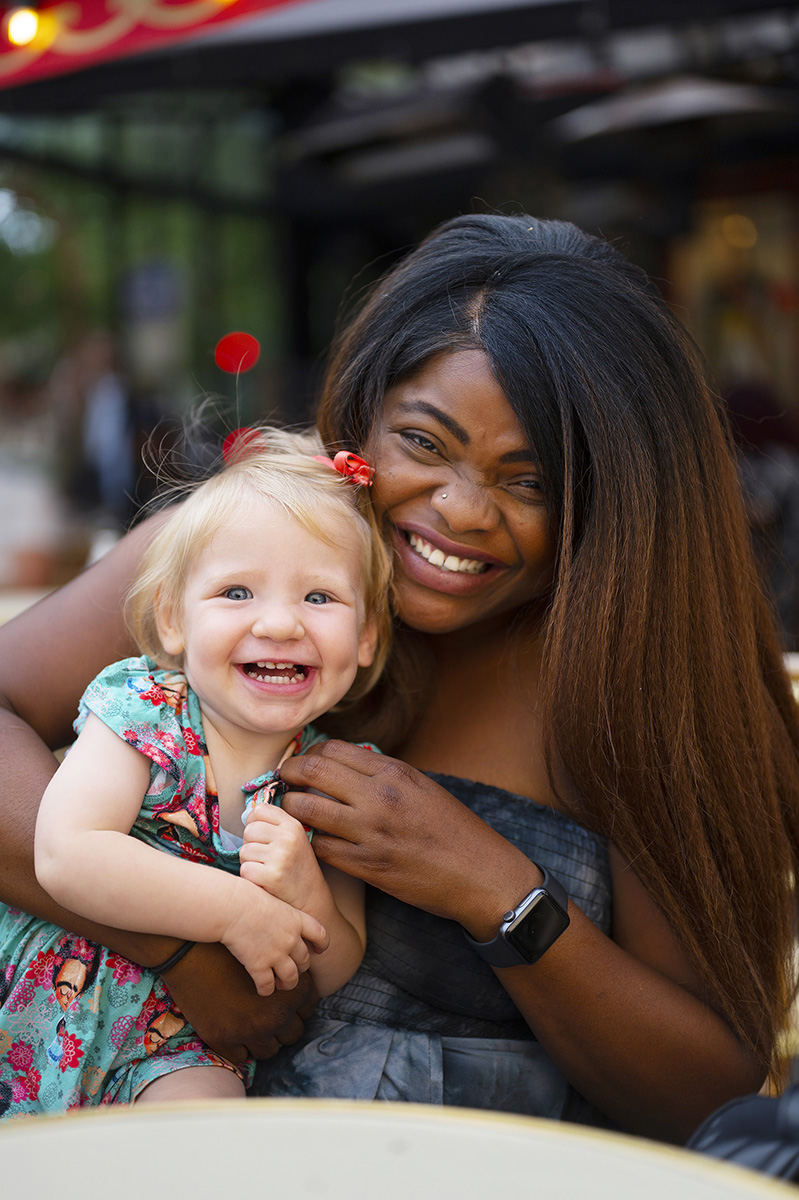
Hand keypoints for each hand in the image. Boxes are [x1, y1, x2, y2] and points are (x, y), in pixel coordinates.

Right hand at [162, 940, 317, 1061]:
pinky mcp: (224, 1040)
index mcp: (291, 992)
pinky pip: (242, 1057)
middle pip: (293, 1033)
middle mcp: (275, 1015)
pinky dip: (240, 1047)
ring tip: (252, 1025)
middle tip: (269, 1016)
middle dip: (283, 1026)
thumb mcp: (269, 955)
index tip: (287, 1003)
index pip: (308, 1008)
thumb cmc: (232, 948)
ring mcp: (250, 1031)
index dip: (298, 1006)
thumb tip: (297, 989)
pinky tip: (233, 1030)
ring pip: (270, 1050)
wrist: (190, 953)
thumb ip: (288, 973)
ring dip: (263, 1040)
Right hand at [222, 878, 328, 995]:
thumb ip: (278, 911)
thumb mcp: (271, 897)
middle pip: (304, 960)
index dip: (322, 944)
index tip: (319, 950)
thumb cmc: (244, 895)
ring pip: (291, 978)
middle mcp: (290, 939)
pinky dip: (266, 990)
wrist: (230, 905)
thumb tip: (272, 914)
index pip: (320, 934)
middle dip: (300, 968)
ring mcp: (276, 954)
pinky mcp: (259, 966)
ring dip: (287, 984)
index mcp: (296, 919)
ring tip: (280, 984)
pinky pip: (267, 986)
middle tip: (292, 969)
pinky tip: (262, 989)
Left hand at [240, 803, 324, 909]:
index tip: (261, 837)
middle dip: (251, 845)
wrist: (311, 900)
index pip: (259, 810)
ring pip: (244, 851)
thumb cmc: (296, 868)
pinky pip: (245, 870)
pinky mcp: (272, 876)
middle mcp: (288, 838)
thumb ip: (273, 826)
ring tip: (266, 870)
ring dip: (249, 863)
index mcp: (293, 825)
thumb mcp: (294, 840)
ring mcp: (281, 856)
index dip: (254, 823)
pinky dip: (250, 878)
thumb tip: (245, 815)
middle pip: (249, 830)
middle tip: (264, 859)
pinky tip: (264, 881)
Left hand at [279, 741, 534, 933]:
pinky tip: (313, 841)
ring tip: (291, 810)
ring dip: (292, 808)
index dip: (310, 754)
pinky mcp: (367, 866)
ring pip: (308, 809)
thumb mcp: (422, 787)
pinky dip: (312, 842)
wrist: (479, 873)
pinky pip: (321, 848)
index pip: (333, 749)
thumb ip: (384, 775)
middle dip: (289, 773)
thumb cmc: (453, 830)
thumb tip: (345, 766)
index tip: (304, 763)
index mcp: (394, 772)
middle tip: (281, 780)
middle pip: (313, 771)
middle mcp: (379, 797)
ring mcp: (371, 832)